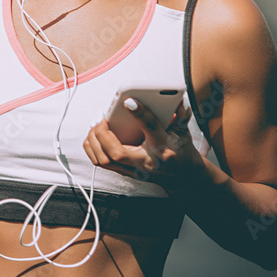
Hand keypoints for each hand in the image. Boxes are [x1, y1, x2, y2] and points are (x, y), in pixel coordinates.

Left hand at [83, 98, 209, 191]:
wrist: (183, 177)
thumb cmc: (181, 151)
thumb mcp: (183, 132)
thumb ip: (180, 115)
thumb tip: (177, 99)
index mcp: (164, 147)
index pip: (151, 128)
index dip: (140, 113)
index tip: (129, 100)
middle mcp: (147, 162)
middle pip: (117, 153)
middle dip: (102, 133)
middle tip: (101, 118)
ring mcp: (134, 170)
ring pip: (104, 161)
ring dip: (94, 141)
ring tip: (95, 126)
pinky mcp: (125, 173)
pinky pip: (101, 163)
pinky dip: (93, 148)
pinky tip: (94, 136)